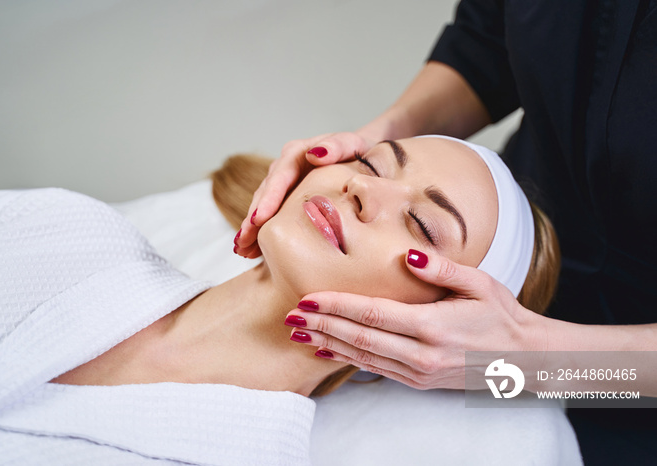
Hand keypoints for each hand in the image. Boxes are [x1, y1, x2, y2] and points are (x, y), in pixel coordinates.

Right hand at [234, 132, 376, 257]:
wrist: (362, 154)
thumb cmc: (359, 151)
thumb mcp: (352, 144)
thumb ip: (336, 146)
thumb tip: (314, 154)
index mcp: (299, 153)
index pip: (280, 176)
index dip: (268, 199)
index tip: (259, 219)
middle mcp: (286, 166)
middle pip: (265, 193)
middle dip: (253, 219)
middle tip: (244, 241)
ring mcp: (284, 183)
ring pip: (262, 205)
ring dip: (251, 228)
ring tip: (242, 249)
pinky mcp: (286, 197)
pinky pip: (270, 214)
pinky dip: (260, 231)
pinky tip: (251, 250)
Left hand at [284, 249, 548, 389]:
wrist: (524, 359)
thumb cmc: (502, 316)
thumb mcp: (480, 284)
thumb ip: (442, 270)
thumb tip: (407, 256)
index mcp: (433, 327)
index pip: (373, 314)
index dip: (337, 307)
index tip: (308, 300)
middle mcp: (421, 354)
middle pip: (360, 338)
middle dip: (322, 326)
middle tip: (290, 317)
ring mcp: (419, 372)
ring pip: (363, 357)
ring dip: (329, 343)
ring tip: (299, 333)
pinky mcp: (418, 381)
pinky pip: (376, 369)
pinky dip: (348, 359)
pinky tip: (329, 350)